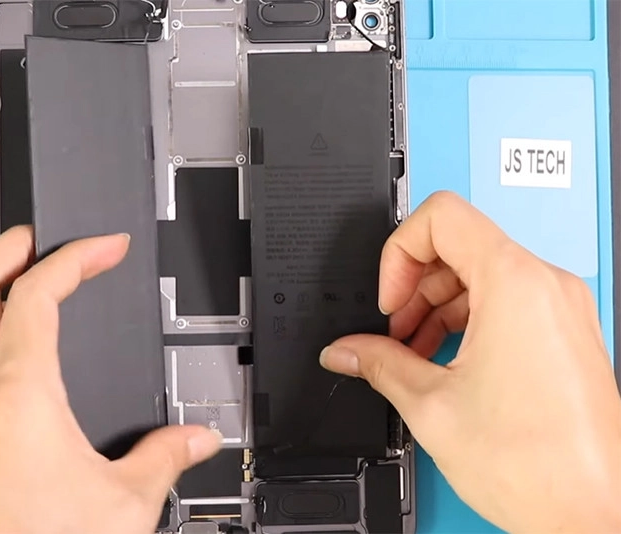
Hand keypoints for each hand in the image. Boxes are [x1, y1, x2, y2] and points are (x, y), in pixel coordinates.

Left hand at [0, 227, 220, 533]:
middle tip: (42, 235)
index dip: (76, 255)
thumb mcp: (123, 502)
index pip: (38, 291)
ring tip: (37, 282)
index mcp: (21, 391)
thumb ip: (166, 457)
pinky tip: (30, 358)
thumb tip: (198, 439)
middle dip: (5, 248)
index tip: (106, 246)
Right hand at [320, 192, 620, 532]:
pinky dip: (466, 321)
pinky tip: (442, 361)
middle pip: (459, 245)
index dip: (398, 253)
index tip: (389, 297)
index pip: (442, 217)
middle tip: (392, 331)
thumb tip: (345, 350)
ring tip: (412, 354)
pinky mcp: (564, 332)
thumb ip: (377, 362)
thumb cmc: (537, 463)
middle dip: (413, 286)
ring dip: (436, 307)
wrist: (592, 511)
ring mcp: (560, 308)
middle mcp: (546, 285)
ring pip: (480, 274)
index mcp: (514, 284)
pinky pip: (506, 302)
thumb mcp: (431, 404)